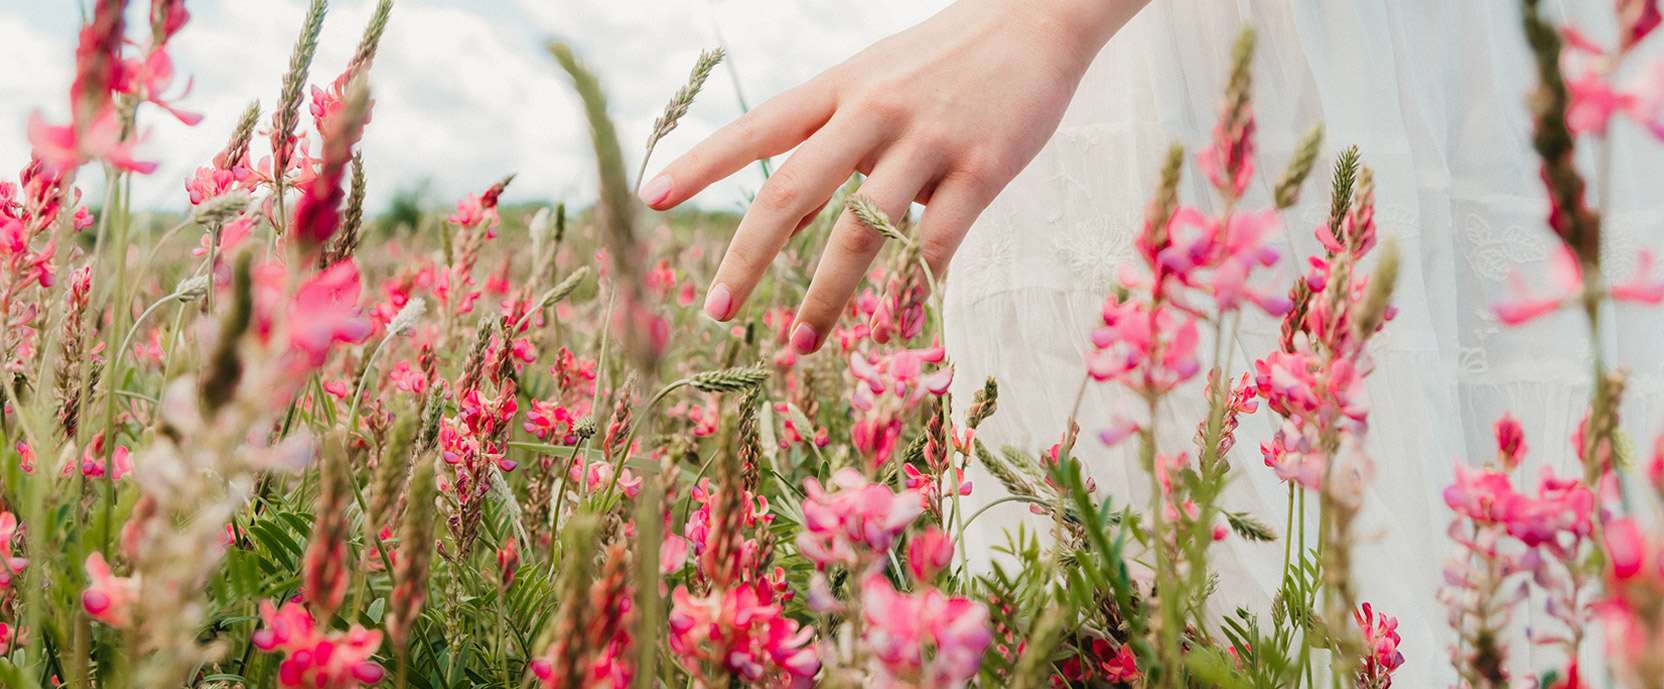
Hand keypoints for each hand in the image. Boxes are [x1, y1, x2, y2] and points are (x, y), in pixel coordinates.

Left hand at [640, 0, 1146, 352]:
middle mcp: (873, 110)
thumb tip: (785, 231)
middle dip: (748, 257)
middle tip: (714, 311)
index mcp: (838, 87)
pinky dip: (912, 289)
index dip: (703, 163)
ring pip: (862, 231)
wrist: (1039, 17)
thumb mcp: (874, 84)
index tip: (653, 198)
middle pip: (793, 190)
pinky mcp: (985, 166)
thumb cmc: (944, 61)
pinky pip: (939, 243)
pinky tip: (895, 326)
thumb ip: (831, 148)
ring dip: (826, 297)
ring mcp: (928, 138)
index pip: (757, 127)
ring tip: (801, 343)